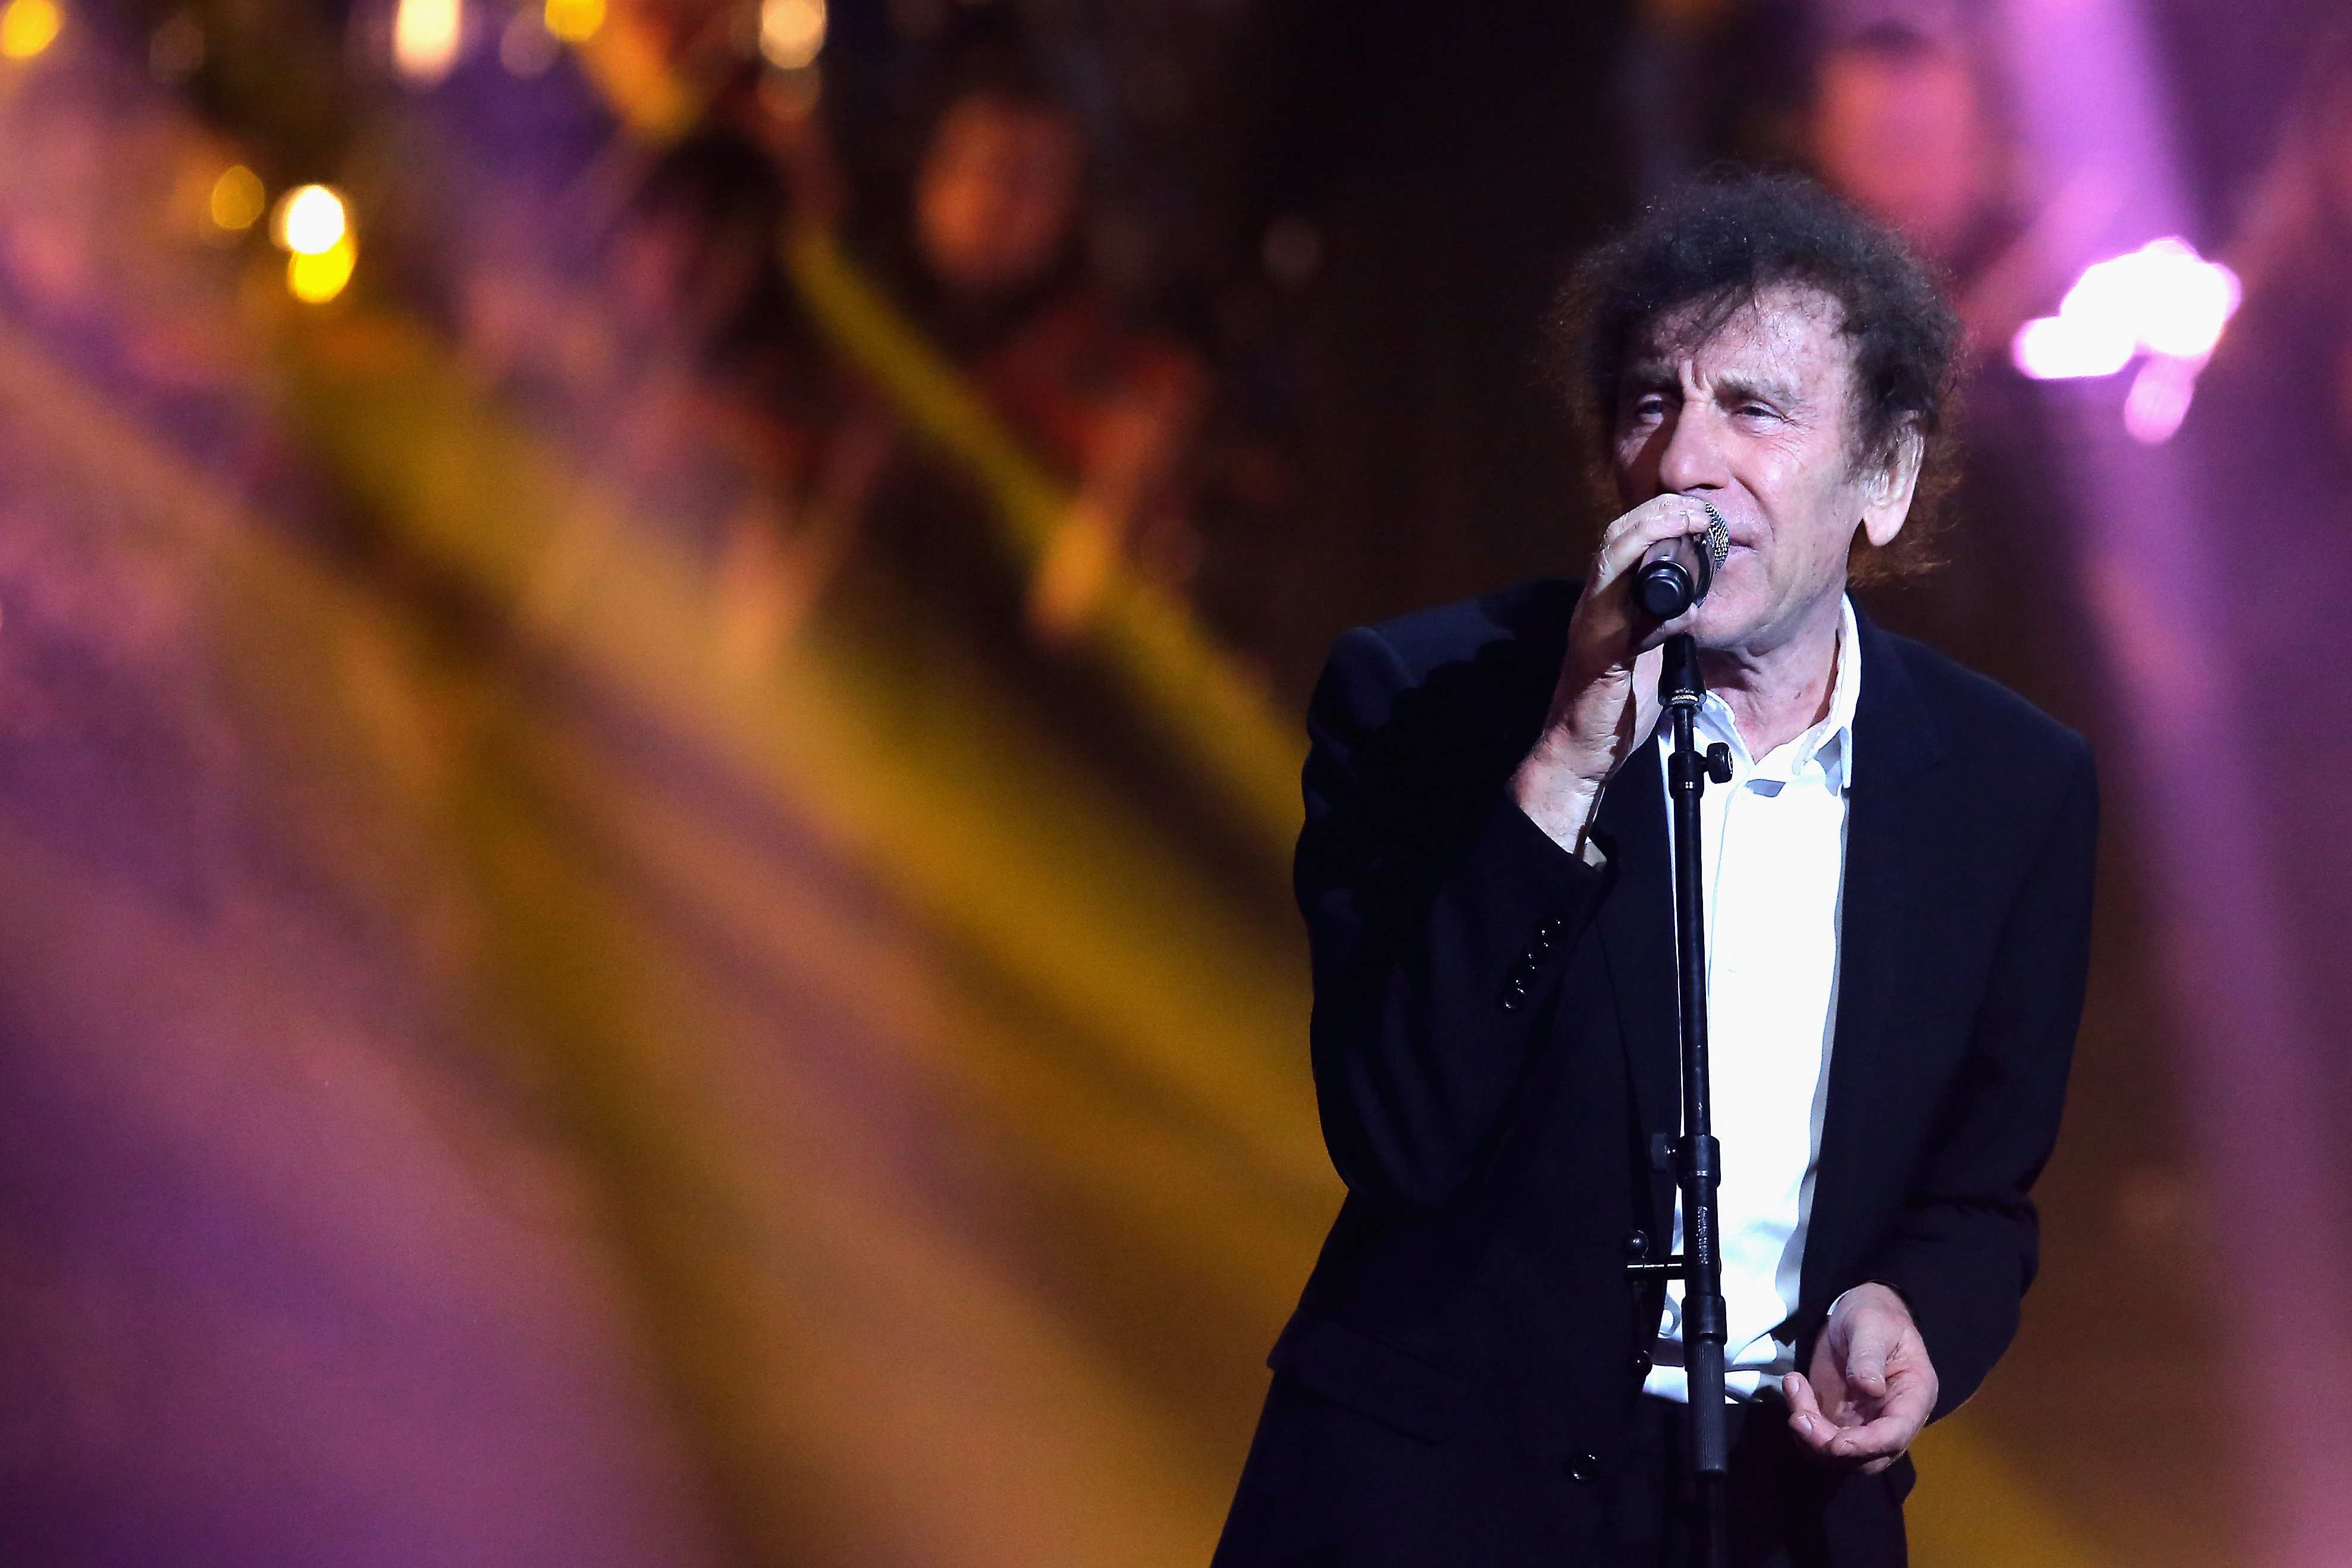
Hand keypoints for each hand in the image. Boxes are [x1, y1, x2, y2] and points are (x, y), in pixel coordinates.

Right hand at [1510, 493, 1718, 847]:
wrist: (1581, 753)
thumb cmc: (1613, 707)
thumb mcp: (1645, 652)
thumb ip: (1660, 623)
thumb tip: (1692, 602)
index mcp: (1605, 604)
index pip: (1623, 541)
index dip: (1658, 516)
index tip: (1699, 510)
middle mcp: (1593, 606)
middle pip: (1615, 537)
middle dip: (1659, 512)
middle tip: (1702, 507)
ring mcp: (1592, 627)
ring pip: (1611, 560)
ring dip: (1652, 532)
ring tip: (1691, 521)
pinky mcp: (1599, 656)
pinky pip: (1620, 614)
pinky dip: (1652, 595)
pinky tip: (1683, 592)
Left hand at [1782, 1283, 1937, 1474]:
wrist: (1856, 1312)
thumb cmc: (1874, 1314)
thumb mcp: (1871, 1325)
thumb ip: (1869, 1356)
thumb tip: (1870, 1389)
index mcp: (1913, 1397)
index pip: (1895, 1435)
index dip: (1866, 1445)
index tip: (1835, 1443)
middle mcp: (1892, 1420)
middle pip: (1866, 1458)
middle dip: (1829, 1446)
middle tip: (1799, 1416)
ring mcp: (1865, 1424)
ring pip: (1838, 1456)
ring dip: (1809, 1436)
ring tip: (1794, 1387)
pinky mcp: (1839, 1420)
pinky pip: (1818, 1439)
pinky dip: (1801, 1421)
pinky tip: (1794, 1385)